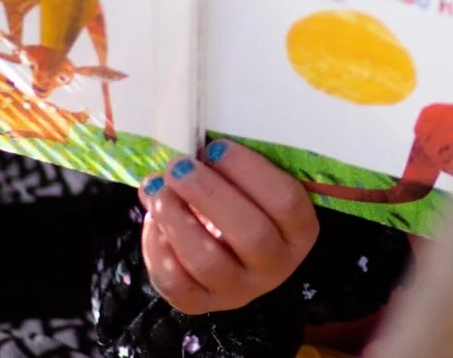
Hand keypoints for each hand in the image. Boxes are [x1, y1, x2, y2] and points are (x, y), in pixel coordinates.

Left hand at [139, 140, 319, 313]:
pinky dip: (158, 251)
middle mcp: (276, 266)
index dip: (248, 170)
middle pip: (249, 233)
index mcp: (300, 230)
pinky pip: (177, 285)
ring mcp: (239, 290)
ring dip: (177, 220)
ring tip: (158, 190)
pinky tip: (152, 221)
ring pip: (208, 262)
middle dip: (208, 193)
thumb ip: (230, 167)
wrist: (232, 253)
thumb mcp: (252, 185)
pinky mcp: (203, 304)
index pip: (285, 201)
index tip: (215, 148)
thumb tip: (187, 149)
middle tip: (178, 167)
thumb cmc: (244, 202)